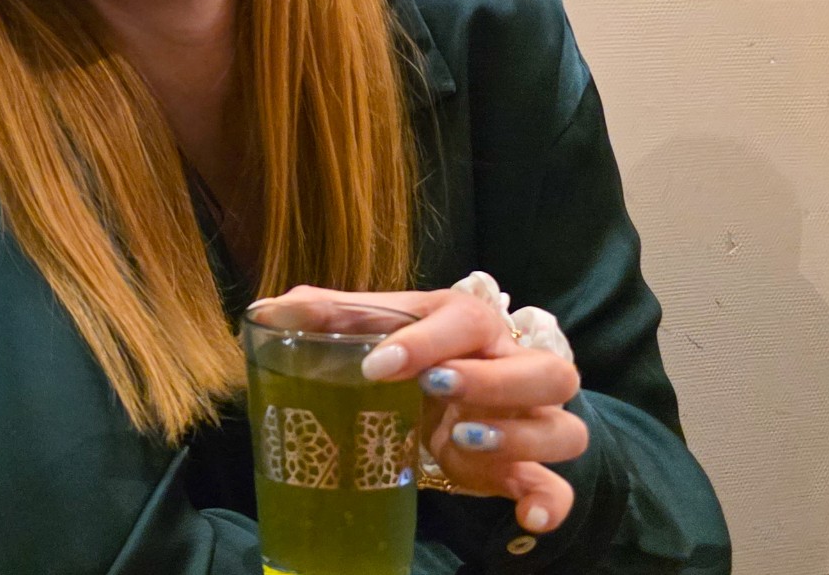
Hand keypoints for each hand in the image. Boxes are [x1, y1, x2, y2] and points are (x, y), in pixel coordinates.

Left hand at [269, 285, 586, 534]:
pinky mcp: (524, 470)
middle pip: (547, 369)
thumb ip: (323, 318)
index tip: (377, 363)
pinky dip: (549, 501)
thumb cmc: (404, 353)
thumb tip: (266, 311)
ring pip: (562, 428)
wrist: (433, 394)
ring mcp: (528, 422)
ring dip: (518, 437)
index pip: (467, 320)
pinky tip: (526, 516)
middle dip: (493, 379)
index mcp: (470, 326)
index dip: (428, 340)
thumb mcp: (367, 331)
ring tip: (460, 441)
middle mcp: (514, 368)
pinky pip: (558, 487)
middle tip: (435, 389)